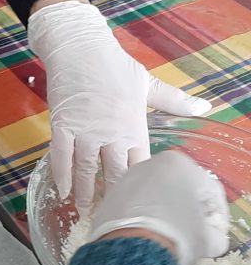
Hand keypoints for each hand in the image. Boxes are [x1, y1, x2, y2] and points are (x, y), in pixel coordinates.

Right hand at [28, 2, 211, 212]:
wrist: (80, 48)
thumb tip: (204, 106)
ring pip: (86, 171)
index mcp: (134, 126)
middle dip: (112, 198)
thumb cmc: (114, 65)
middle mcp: (111, 133)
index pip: (139, 165)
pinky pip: (60, 158)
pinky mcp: (62, 126)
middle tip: (110, 217)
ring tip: (84, 211)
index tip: (138, 203)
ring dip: (86, 194)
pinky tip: (63, 191)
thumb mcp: (148, 84)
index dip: (138, 187)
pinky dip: (61, 177)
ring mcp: (85, 131)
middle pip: (113, 174)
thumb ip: (174, 101)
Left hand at [88, 150, 228, 264]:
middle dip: (187, 213)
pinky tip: (145, 238)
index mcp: (180, 164)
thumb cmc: (177, 235)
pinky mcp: (108, 198)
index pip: (208, 191)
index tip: (214, 234)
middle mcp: (150, 164)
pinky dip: (141, 220)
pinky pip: (133, 208)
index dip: (216, 216)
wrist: (131, 250)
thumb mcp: (207, 239)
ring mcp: (126, 180)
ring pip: (153, 199)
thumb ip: (215, 235)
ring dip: (163, 216)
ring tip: (166, 239)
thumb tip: (210, 239)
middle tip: (192, 237)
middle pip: (178, 191)